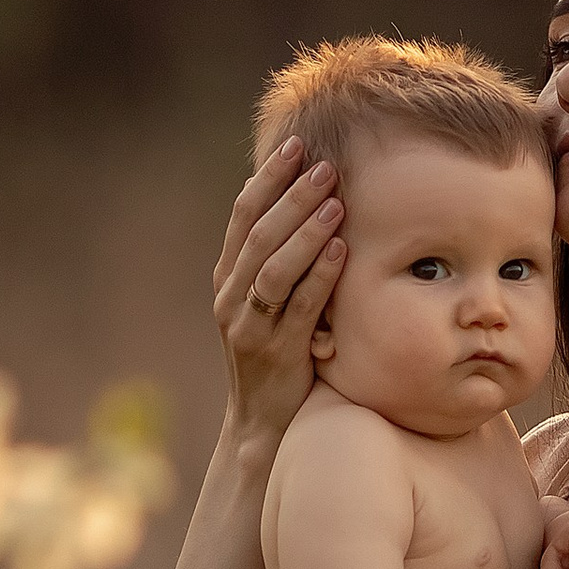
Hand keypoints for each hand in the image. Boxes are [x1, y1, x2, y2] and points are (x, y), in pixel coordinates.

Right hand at [213, 139, 347, 469]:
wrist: (265, 423)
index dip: (270, 178)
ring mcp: (248, 326)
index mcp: (228, 277)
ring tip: (335, 200)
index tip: (298, 145)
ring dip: (304, 230)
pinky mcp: (274, 352)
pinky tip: (341, 249)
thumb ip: (281, 258)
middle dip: (291, 196)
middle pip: (258, 235)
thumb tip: (309, 198)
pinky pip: (296, 307)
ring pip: (272, 268)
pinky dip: (318, 274)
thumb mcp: (272, 301)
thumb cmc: (280, 352)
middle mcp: (230, 297)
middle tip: (324, 164)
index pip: (244, 216)